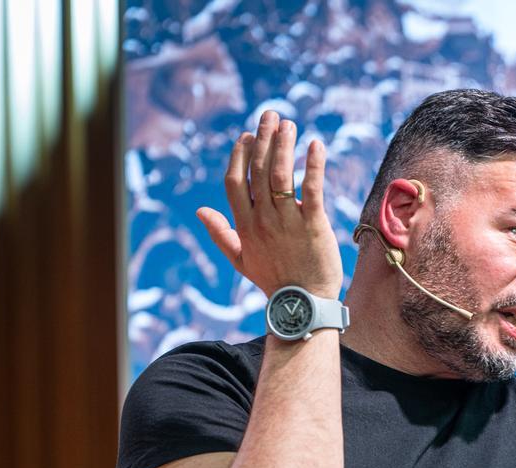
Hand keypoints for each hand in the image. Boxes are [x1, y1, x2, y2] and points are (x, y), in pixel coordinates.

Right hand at [195, 110, 342, 297]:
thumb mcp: (240, 259)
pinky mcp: (313, 225)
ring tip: (288, 124)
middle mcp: (263, 220)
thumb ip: (220, 233)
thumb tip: (199, 211)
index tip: (247, 135)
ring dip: (284, 145)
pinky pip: (312, 188)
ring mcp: (287, 221)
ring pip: (281, 175)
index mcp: (244, 225)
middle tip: (269, 115)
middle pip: (259, 171)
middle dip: (262, 140)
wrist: (303, 304)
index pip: (235, 181)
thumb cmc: (275, 281)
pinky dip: (314, 165)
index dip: (239, 155)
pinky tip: (316, 145)